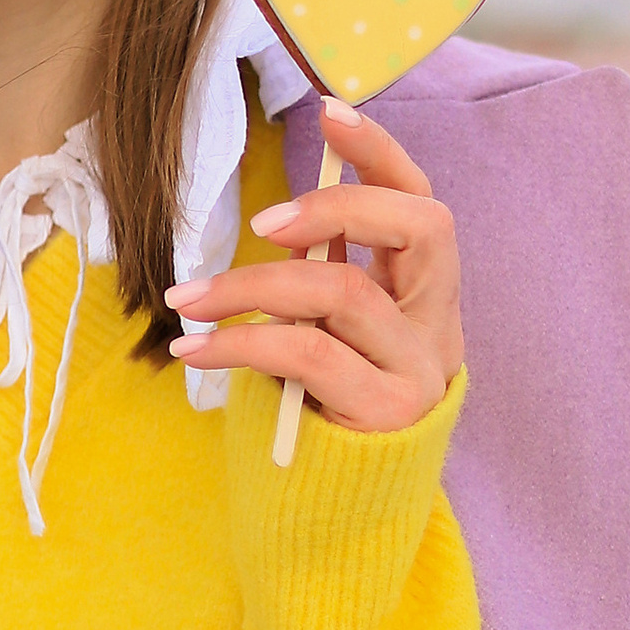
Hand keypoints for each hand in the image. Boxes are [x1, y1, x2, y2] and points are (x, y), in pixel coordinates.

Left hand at [165, 104, 462, 433]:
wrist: (337, 519)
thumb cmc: (323, 414)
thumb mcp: (325, 337)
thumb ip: (321, 282)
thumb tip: (282, 225)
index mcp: (428, 297)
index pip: (424, 204)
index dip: (382, 154)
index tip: (329, 111)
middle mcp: (440, 327)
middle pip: (423, 228)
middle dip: (338, 207)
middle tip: (263, 222)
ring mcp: (422, 371)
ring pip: (344, 291)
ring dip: (253, 284)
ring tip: (188, 298)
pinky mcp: (387, 413)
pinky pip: (308, 352)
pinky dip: (240, 342)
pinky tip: (194, 349)